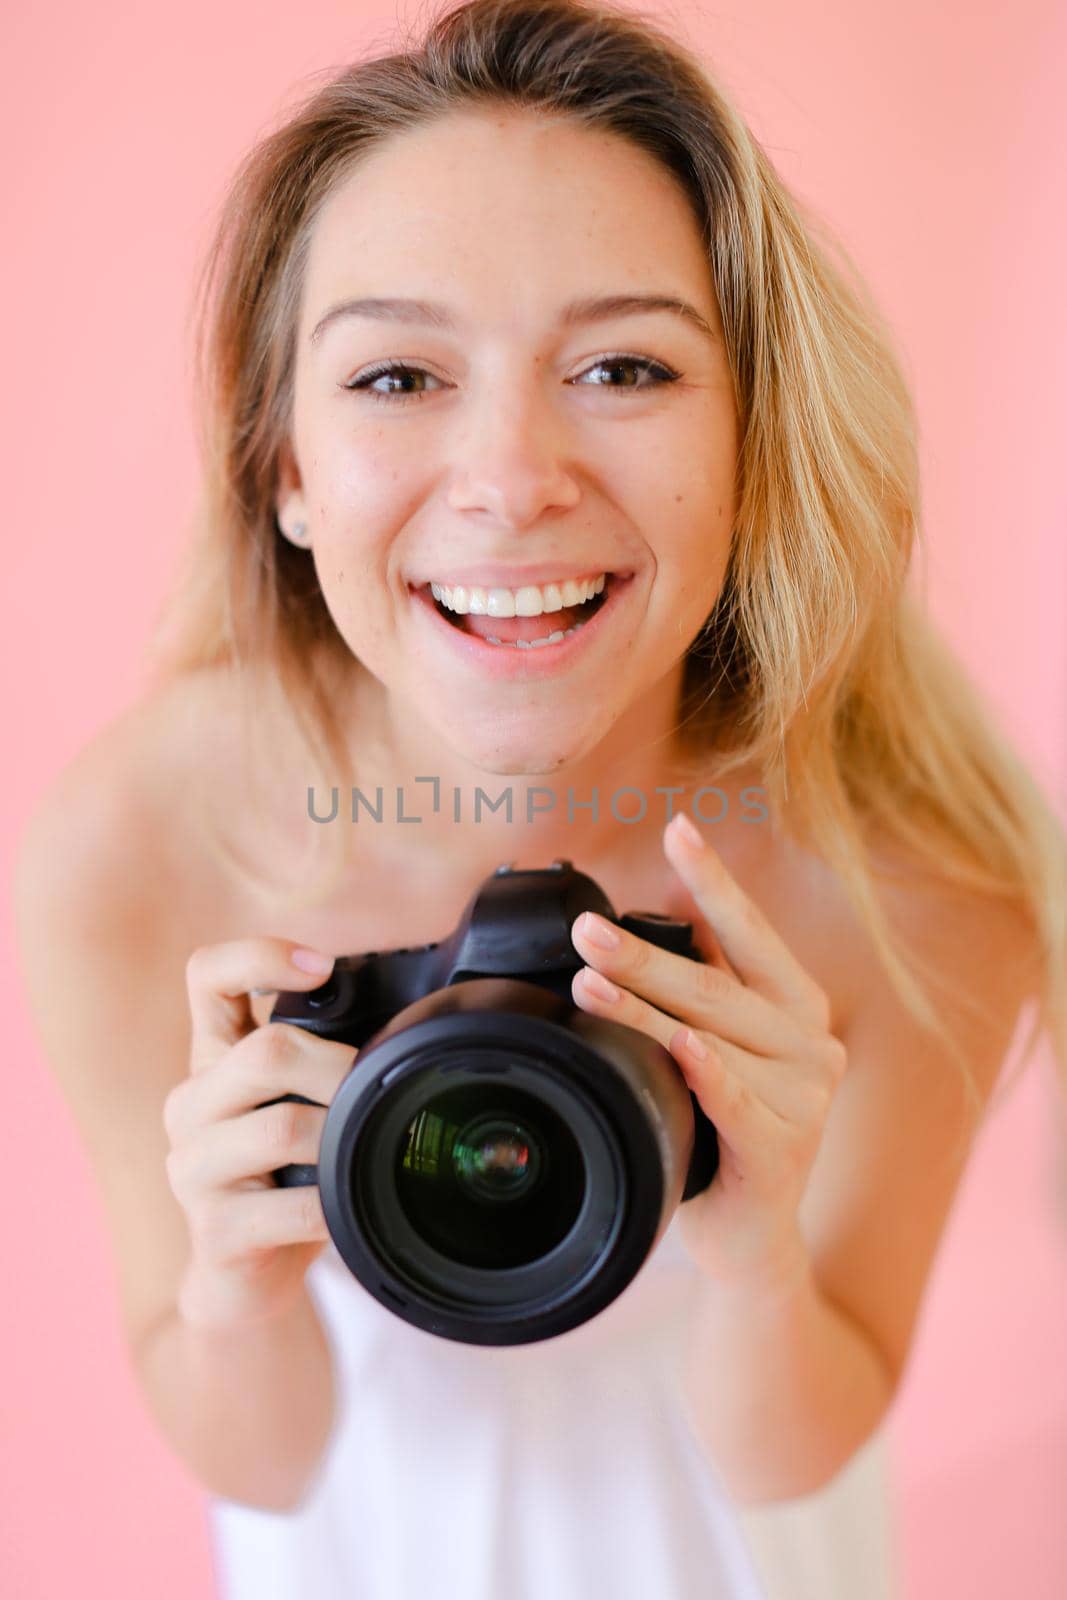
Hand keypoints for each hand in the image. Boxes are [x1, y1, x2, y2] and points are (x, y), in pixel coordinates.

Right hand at [164, 938, 355, 1330]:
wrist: (243, 1278)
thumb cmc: (285, 1177)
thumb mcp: (296, 1103)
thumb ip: (322, 1060)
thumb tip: (414, 1023)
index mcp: (213, 1059)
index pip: (208, 976)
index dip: (260, 956)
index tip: (322, 966)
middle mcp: (190, 1103)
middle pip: (264, 1052)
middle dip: (339, 1068)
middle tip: (376, 1091)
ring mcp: (192, 1167)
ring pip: (281, 1127)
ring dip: (341, 1138)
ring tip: (365, 1151)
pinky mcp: (213, 1230)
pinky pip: (288, 1206)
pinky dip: (333, 1205)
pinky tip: (349, 1209)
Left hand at [569, 812, 847, 1287]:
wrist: (750, 1235)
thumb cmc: (724, 1127)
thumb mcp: (722, 1043)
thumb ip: (707, 981)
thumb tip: (662, 903)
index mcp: (796, 1005)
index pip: (751, 932)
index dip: (713, 880)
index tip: (678, 830)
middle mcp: (812, 1044)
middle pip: (715, 987)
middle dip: (643, 955)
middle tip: (586, 929)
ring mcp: (806, 1098)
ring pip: (711, 1041)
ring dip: (642, 1012)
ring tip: (586, 987)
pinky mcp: (784, 1151)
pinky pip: (736, 1103)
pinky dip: (704, 1074)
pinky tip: (678, 1050)